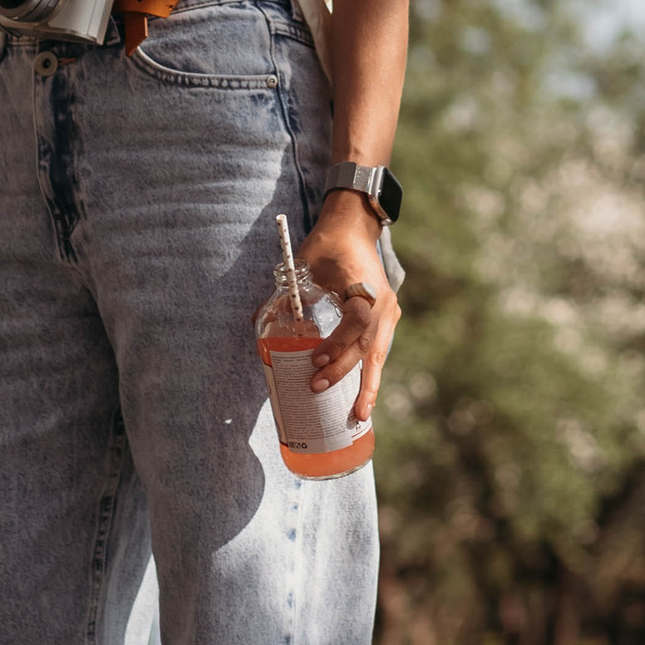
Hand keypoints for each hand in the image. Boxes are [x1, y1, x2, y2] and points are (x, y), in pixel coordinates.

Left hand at [298, 198, 399, 432]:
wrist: (353, 229)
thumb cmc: (327, 245)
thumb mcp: (303, 262)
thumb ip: (284, 291)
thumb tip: (256, 323)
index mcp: (364, 284)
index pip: (357, 320)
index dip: (338, 343)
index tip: (314, 359)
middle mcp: (382, 302)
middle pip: (369, 345)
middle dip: (346, 372)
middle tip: (318, 389)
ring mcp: (388, 312)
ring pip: (379, 354)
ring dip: (368, 385)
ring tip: (359, 416)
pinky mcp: (386, 319)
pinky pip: (378, 351)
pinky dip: (368, 374)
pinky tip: (360, 398)